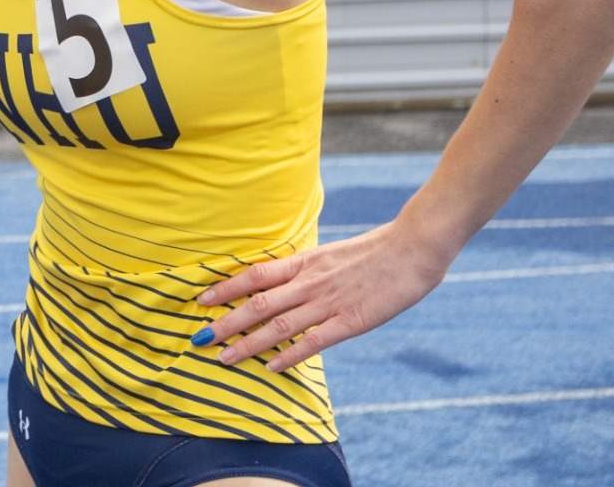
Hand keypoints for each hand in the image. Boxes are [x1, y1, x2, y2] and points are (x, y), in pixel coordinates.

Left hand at [191, 220, 453, 372]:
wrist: (413, 247)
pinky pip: (313, 341)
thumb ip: (309, 270)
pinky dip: (289, 355)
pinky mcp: (350, 321)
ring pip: (278, 325)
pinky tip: (271, 367)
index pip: (256, 274)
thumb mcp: (333, 254)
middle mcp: (310, 282)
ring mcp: (328, 302)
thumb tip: (286, 283)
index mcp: (305, 262)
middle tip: (200, 337)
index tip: (202, 299)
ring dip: (248, 343)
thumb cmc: (377, 251)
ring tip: (224, 357)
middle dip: (226, 322)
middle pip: (258, 303)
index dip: (227, 287)